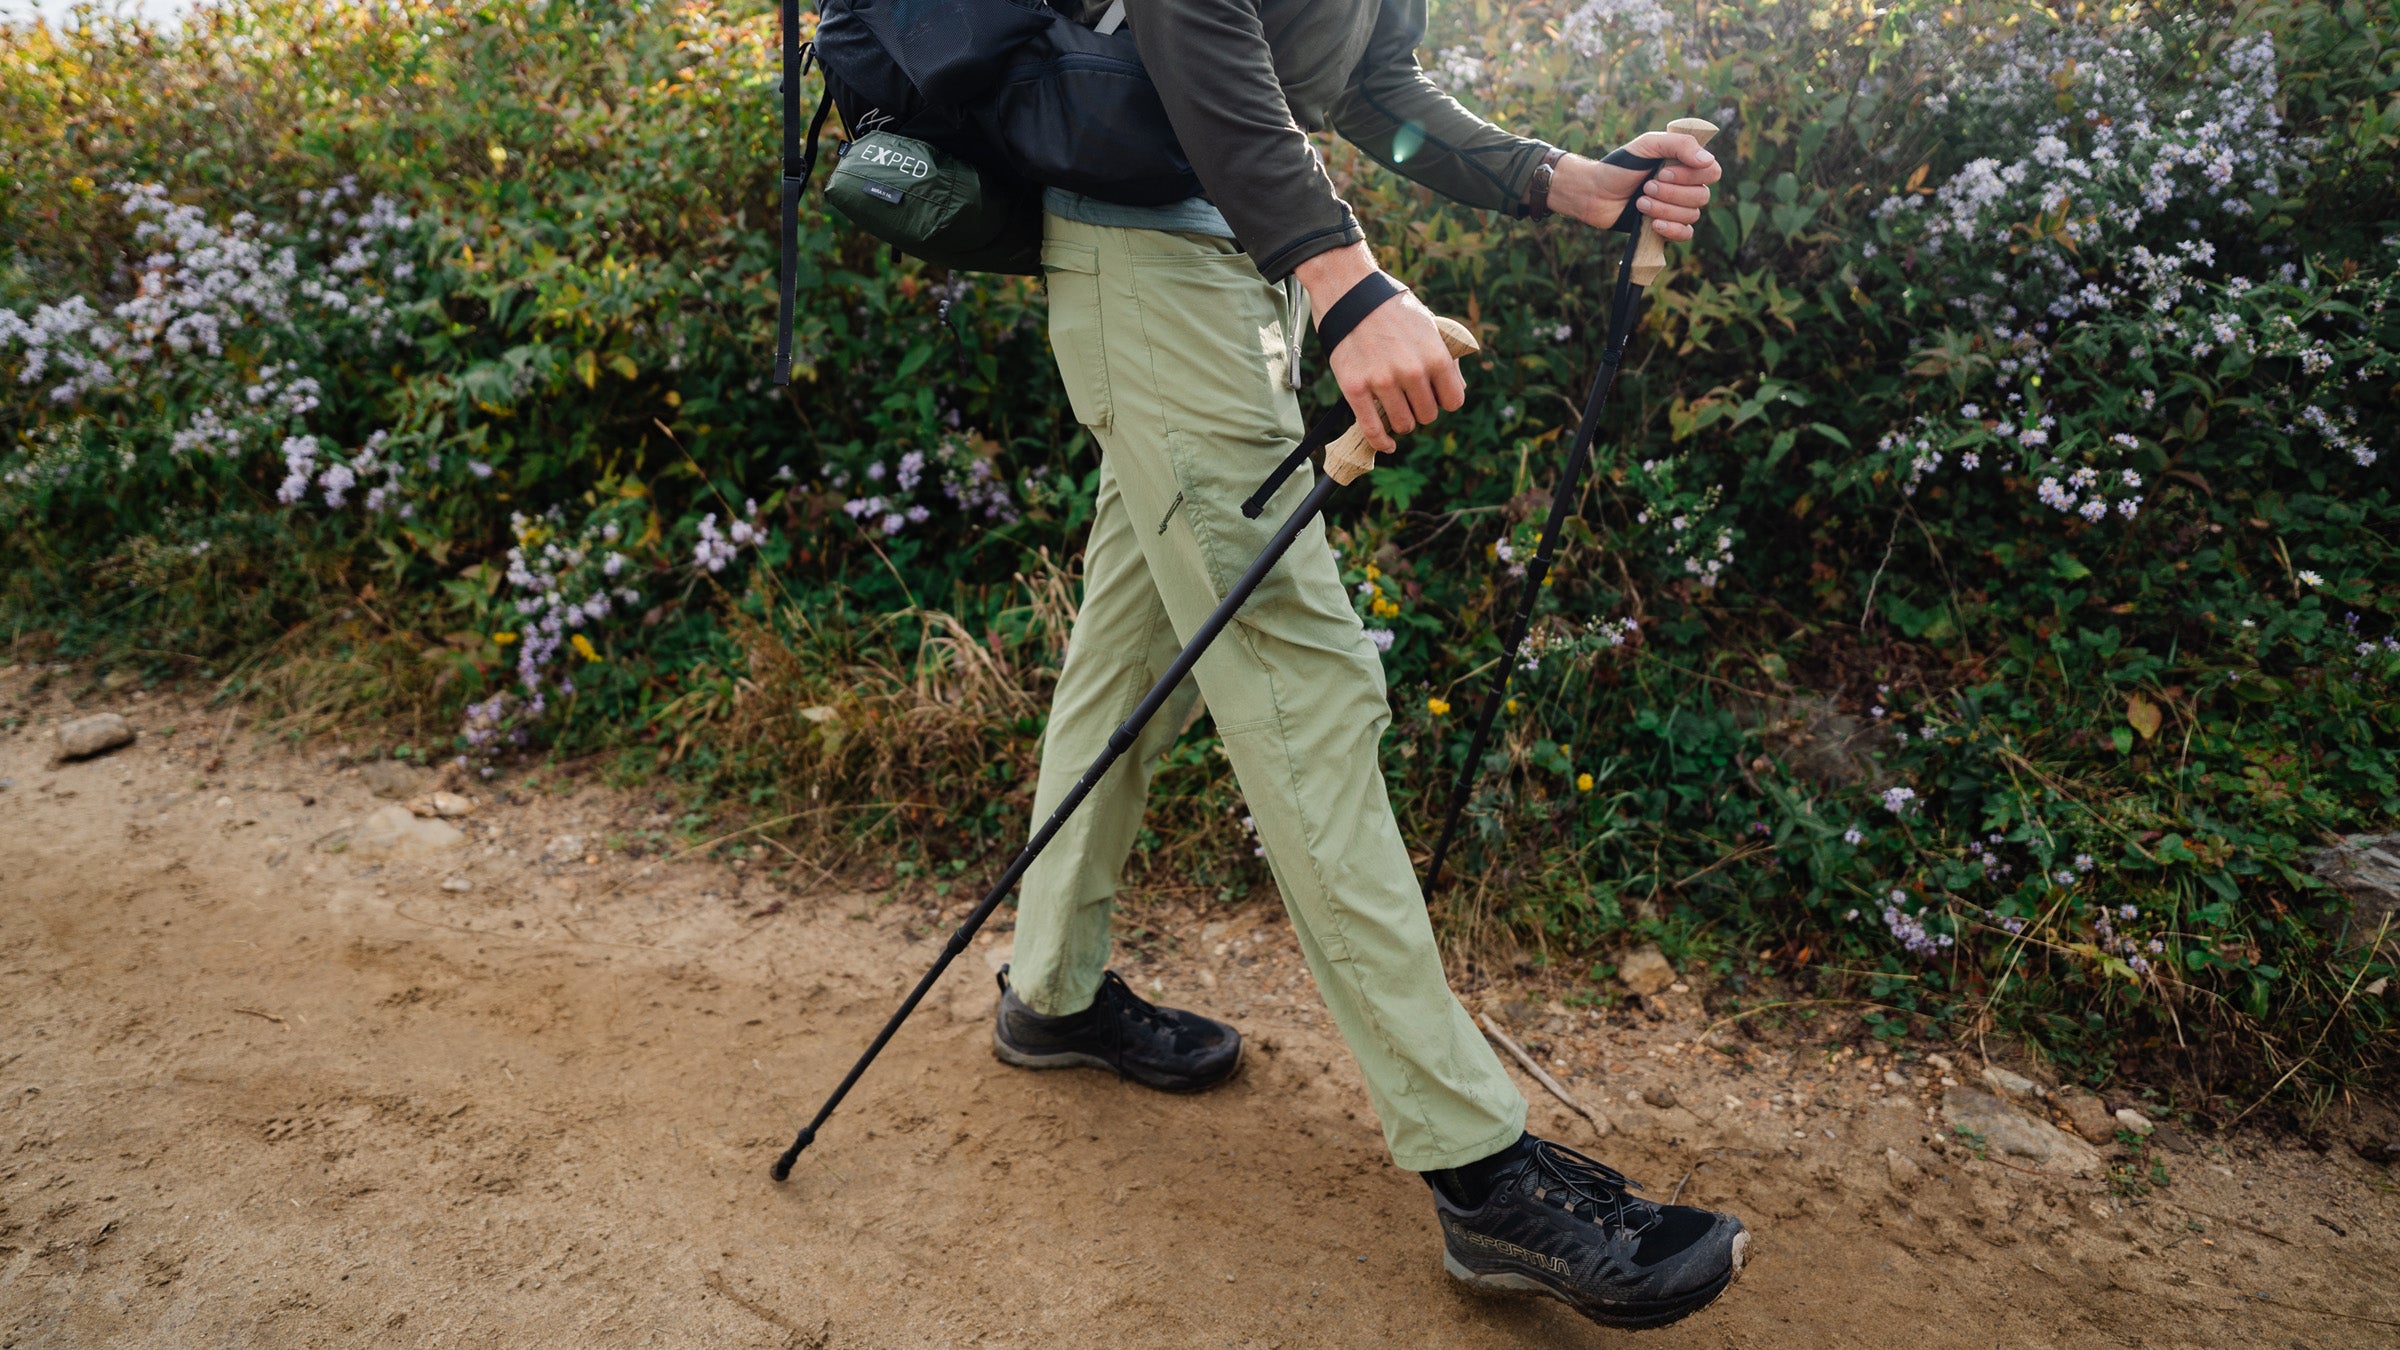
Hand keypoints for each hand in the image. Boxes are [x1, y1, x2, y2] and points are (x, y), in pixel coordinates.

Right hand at [1293, 242, 1465, 454]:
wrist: (1350, 292)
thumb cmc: (1392, 307)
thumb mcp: (1429, 325)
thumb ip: (1444, 358)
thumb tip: (1456, 390)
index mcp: (1436, 356)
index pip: (1453, 401)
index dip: (1443, 401)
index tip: (1433, 396)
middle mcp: (1412, 372)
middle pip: (1427, 416)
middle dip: (1420, 410)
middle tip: (1409, 399)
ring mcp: (1383, 382)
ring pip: (1403, 424)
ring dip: (1401, 421)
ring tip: (1394, 409)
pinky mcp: (1355, 388)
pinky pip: (1372, 428)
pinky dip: (1381, 442)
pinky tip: (1386, 445)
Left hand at [1547, 130, 1720, 241]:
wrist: (1594, 193)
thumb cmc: (1619, 167)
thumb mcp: (1648, 145)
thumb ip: (1679, 144)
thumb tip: (1708, 161)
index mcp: (1685, 164)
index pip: (1712, 172)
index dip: (1691, 175)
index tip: (1662, 171)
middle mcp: (1686, 186)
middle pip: (1702, 196)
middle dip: (1671, 193)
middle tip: (1646, 187)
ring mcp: (1677, 208)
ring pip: (1691, 215)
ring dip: (1663, 209)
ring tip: (1639, 202)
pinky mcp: (1666, 227)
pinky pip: (1686, 234)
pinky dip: (1672, 230)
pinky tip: (1654, 224)